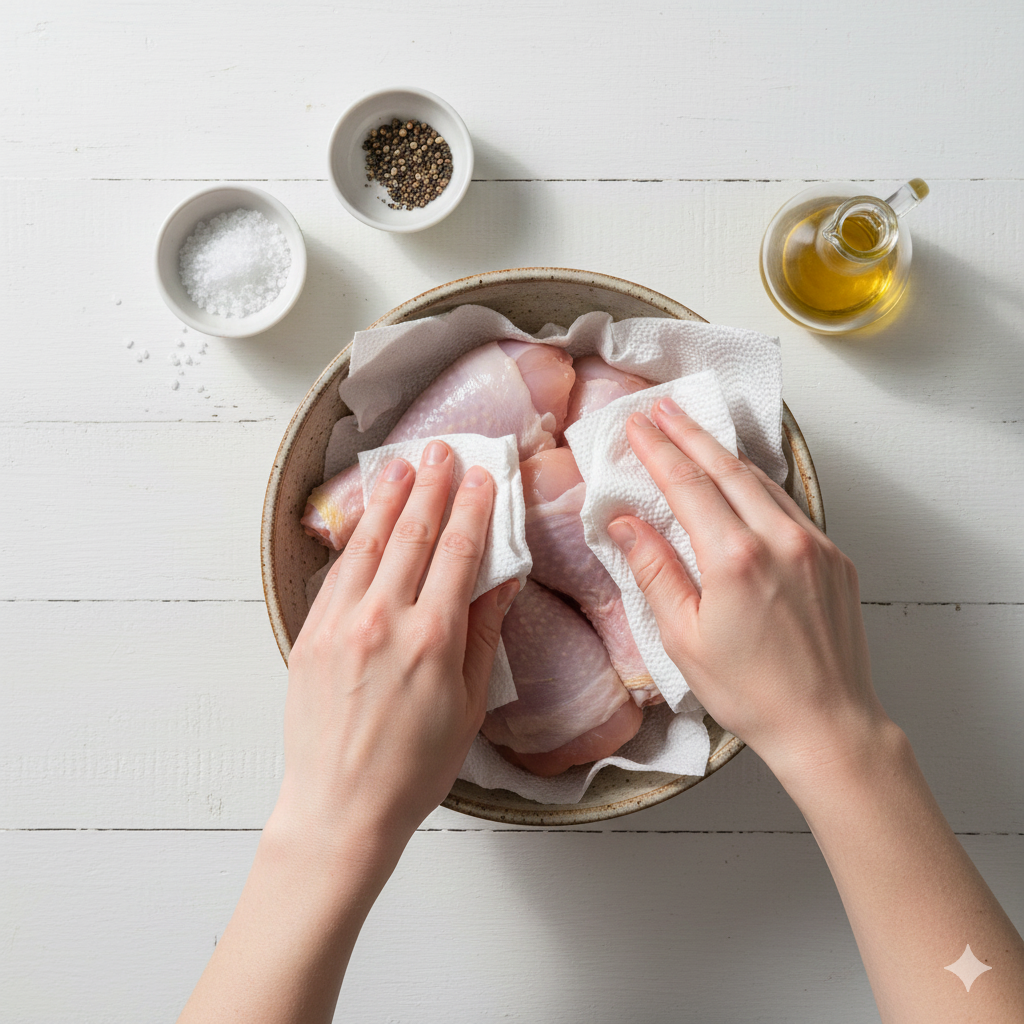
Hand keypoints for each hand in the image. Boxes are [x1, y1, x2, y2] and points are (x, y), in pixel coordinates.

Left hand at [280, 440, 518, 849]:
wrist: (340, 807)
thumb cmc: (412, 768)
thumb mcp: (467, 705)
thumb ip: (482, 635)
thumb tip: (499, 580)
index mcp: (432, 640)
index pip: (459, 552)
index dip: (474, 508)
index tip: (484, 477)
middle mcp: (383, 621)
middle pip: (414, 535)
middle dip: (433, 486)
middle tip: (444, 451)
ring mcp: (341, 624)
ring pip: (370, 543)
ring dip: (390, 499)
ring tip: (404, 465)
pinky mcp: (310, 634)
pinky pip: (336, 572)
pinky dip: (354, 537)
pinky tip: (366, 517)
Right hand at [608, 398, 887, 781]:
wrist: (826, 724)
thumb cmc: (751, 692)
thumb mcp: (682, 637)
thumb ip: (654, 570)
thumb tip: (626, 524)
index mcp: (734, 558)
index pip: (686, 484)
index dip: (658, 450)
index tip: (636, 426)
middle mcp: (779, 540)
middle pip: (725, 467)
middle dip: (689, 433)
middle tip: (662, 409)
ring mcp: (814, 545)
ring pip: (761, 481)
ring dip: (723, 454)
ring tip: (694, 434)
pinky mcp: (835, 557)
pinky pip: (788, 506)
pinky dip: (758, 485)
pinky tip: (741, 482)